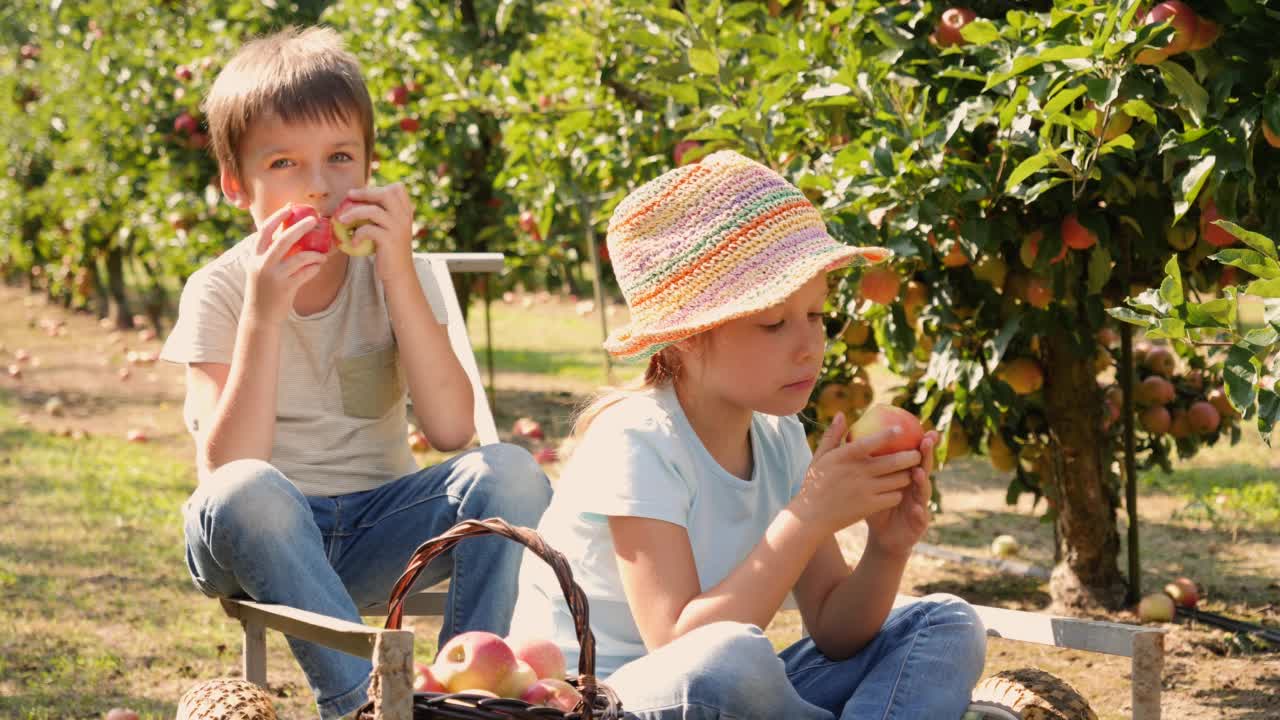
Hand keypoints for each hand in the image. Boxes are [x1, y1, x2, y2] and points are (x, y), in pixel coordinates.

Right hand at [244, 204, 327, 322]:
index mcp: (255, 256)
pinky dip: (315, 268)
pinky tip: (318, 267)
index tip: (290, 208)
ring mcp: (274, 276)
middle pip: (283, 239)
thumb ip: (270, 253)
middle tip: (314, 219)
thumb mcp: (261, 268)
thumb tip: (288, 233)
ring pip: (300, 257)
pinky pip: (306, 273)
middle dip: (300, 227)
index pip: (264, 231)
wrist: (259, 316)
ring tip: (322, 255)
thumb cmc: (264, 289)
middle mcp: (262, 264)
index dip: (277, 217)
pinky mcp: (286, 288)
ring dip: (315, 254)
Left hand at [336, 183, 414, 283]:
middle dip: (365, 192)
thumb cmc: (390, 252)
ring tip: (342, 219)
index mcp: (406, 213)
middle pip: (386, 193)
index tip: (365, 194)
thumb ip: (384, 216)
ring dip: (354, 213)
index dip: (380, 187)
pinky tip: (352, 242)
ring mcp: (398, 229)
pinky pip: (369, 230)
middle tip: (349, 196)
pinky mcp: (389, 241)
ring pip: (374, 211)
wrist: (399, 275)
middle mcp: (404, 218)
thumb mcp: (392, 230)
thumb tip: (358, 202)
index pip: (398, 188)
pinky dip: (357, 234)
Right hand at [789, 412, 920, 536]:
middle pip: (894, 461)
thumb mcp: (820, 457)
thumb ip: (832, 435)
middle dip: (912, 456)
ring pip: (898, 480)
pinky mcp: (870, 506)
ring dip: (907, 476)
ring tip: (910, 472)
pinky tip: (897, 491)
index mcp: (845, 456)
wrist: (811, 516)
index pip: (871, 441)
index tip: (901, 429)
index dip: (888, 434)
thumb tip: (842, 414)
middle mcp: (857, 471)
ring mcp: (865, 489)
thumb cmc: (815, 483)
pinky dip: (898, 493)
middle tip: (917, 454)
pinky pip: (894, 497)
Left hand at [865, 430, 937, 558]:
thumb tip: (852, 437)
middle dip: (927, 455)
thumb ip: (864, 462)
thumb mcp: (867, 483)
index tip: (923, 427)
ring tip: (917, 472)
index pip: (914, 455)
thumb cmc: (874, 506)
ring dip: (922, 481)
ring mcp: (920, 505)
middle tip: (925, 441)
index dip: (921, 442)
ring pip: (923, 491)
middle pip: (923, 468)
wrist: (882, 537)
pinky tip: (916, 508)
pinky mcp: (918, 524)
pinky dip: (919, 512)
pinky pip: (920, 518)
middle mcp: (916, 488)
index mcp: (905, 476)